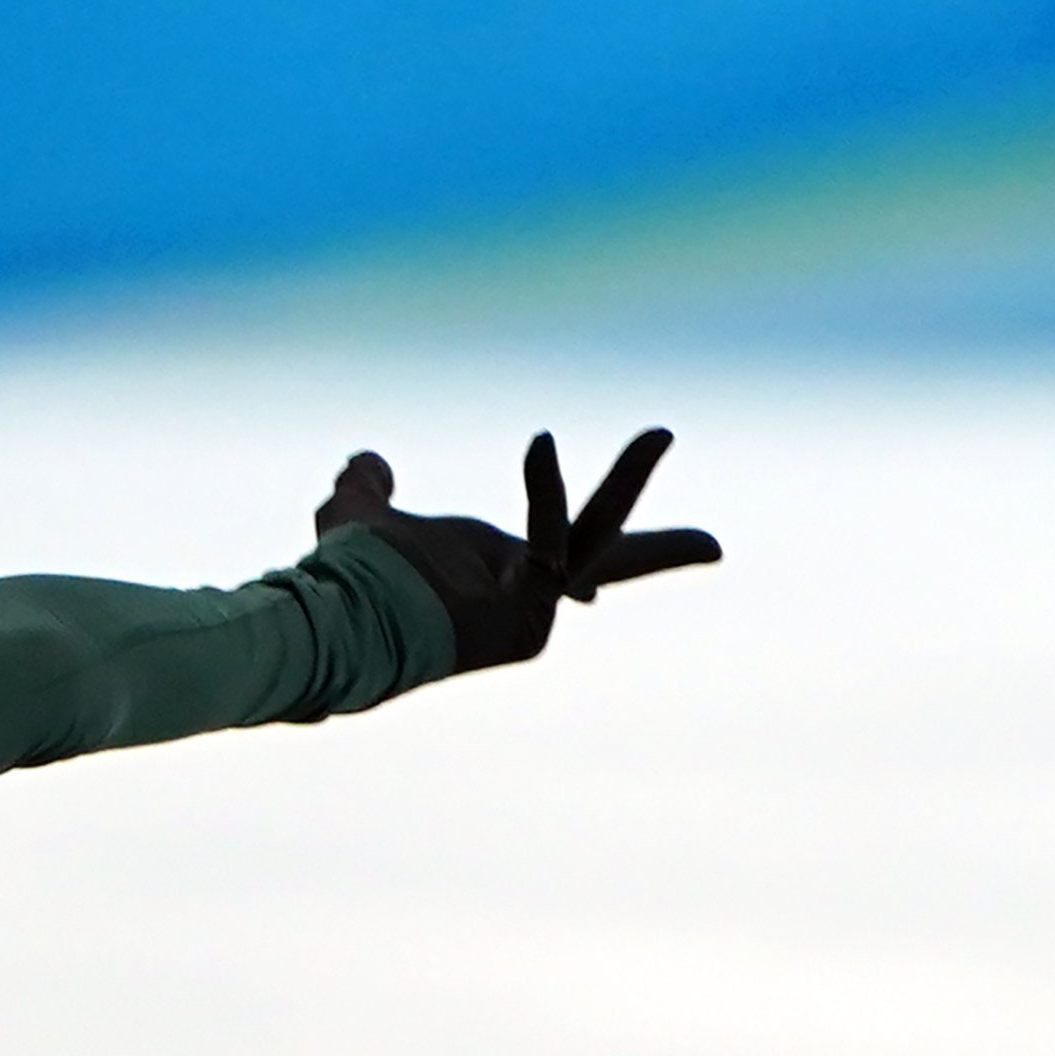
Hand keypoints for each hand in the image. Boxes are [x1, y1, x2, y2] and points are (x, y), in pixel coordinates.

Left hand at [314, 427, 719, 672]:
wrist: (336, 619)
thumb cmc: (349, 579)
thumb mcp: (357, 517)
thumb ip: (367, 489)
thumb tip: (367, 463)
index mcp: (500, 575)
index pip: (559, 553)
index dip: (582, 548)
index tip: (597, 583)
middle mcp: (525, 599)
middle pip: (606, 564)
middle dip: (663, 552)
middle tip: (718, 548)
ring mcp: (532, 612)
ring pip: (594, 538)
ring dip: (629, 483)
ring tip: (661, 436)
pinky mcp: (532, 616)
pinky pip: (551, 540)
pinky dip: (545, 493)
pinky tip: (542, 445)